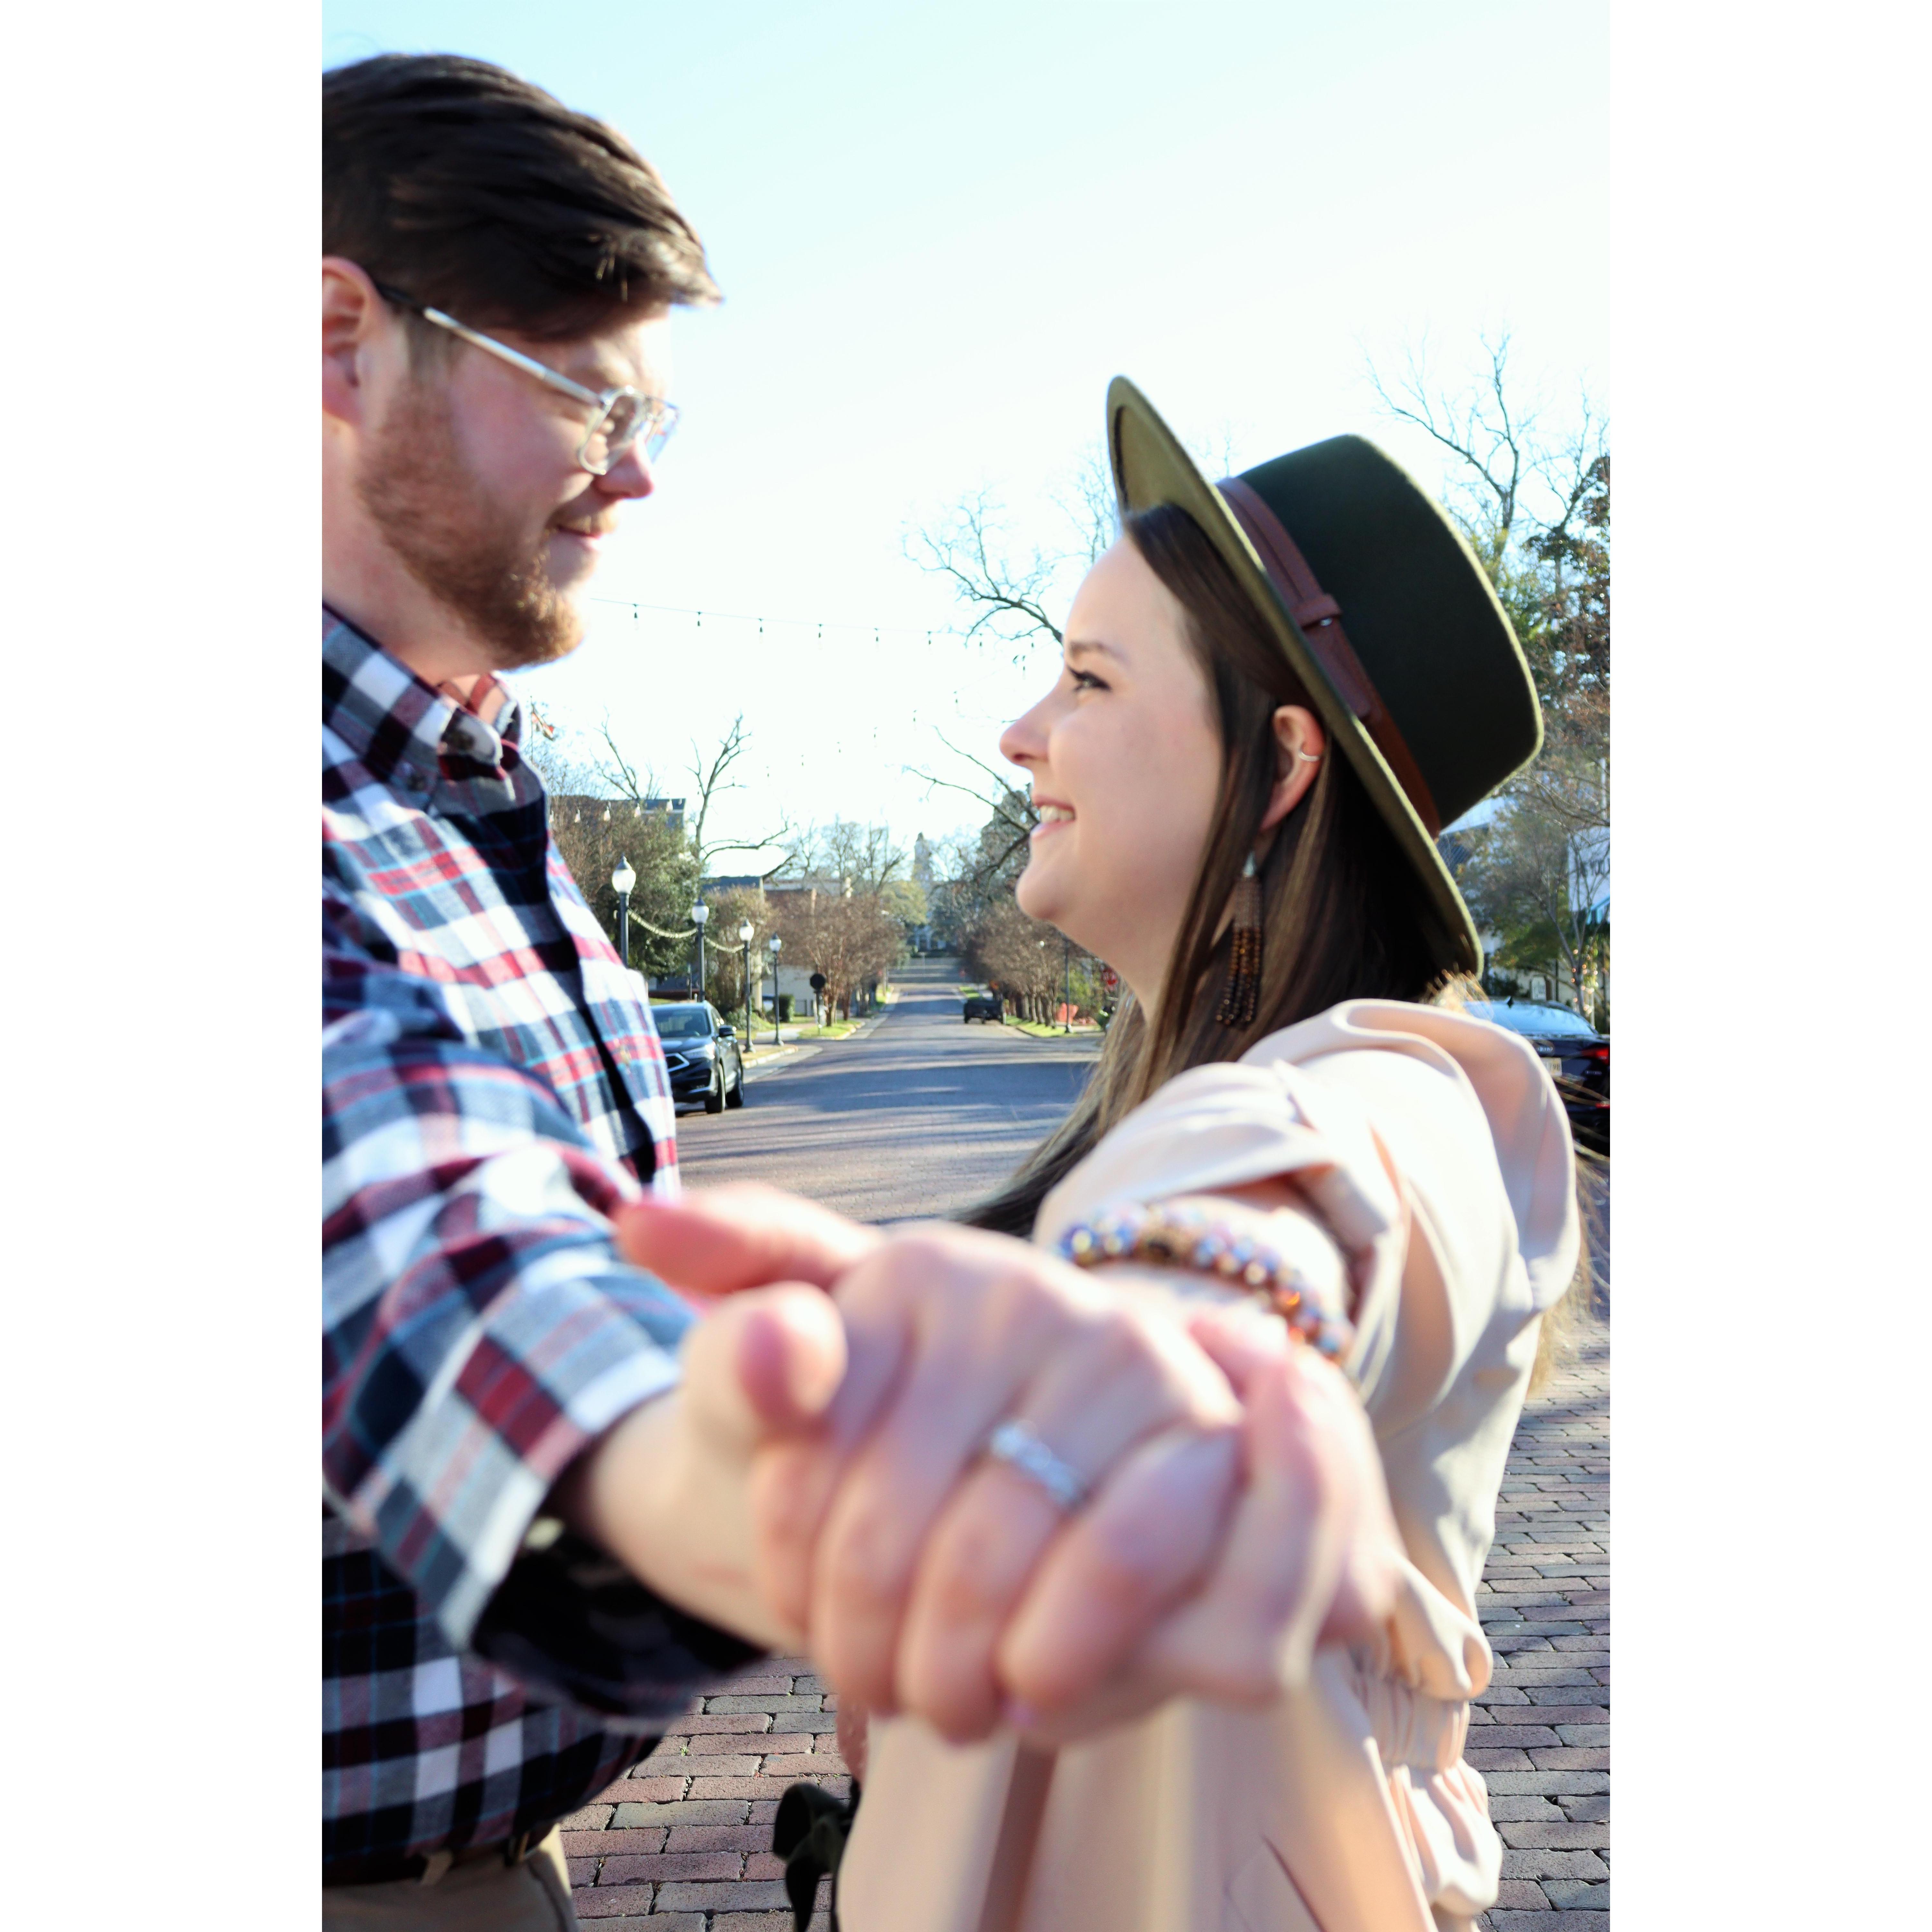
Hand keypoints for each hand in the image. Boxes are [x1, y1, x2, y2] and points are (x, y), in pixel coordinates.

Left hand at [615, 1186, 1395, 1739]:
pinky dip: (1085, 1651)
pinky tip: (1043, 1685)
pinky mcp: (1217, 1441)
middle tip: (877, 1692)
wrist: (984, 1459)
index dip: (798, 1573)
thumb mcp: (772, 1387)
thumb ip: (724, 1335)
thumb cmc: (866, 1435)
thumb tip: (645, 1229)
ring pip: (1028, 1555)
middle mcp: (1029, 1291)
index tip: (798, 1616)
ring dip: (980, 1666)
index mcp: (914, 1269)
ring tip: (953, 1701)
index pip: (818, 1461)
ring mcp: (1136, 1359)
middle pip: (923, 1527)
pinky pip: (1155, 1565)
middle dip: (887, 1648)